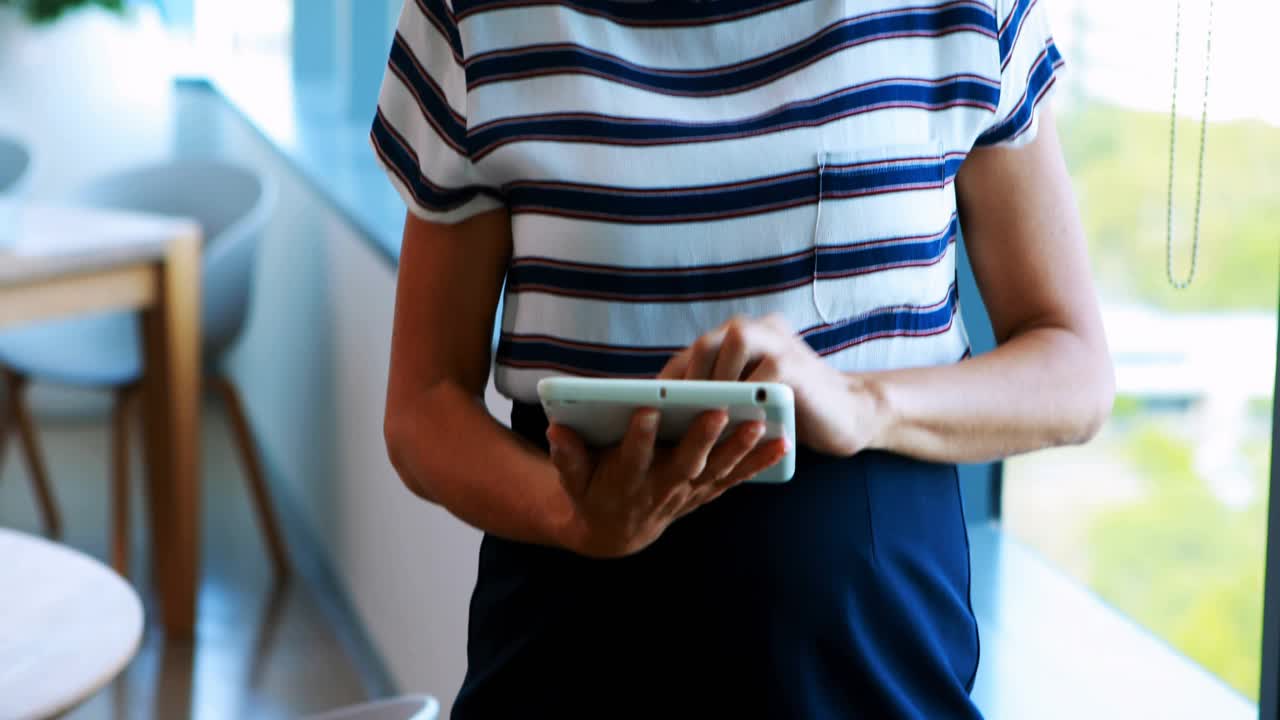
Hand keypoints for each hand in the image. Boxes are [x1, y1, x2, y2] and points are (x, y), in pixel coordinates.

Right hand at [547, 407, 787, 557]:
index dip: (638, 437)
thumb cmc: (592, 492)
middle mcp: (661, 486)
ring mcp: (688, 492)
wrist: (615, 532)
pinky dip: (759, 463)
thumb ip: (566, 456)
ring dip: (739, 448)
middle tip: (717, 410)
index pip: (632, 456)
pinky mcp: (706, 492)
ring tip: (758, 425)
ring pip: (716, 470)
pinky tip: (782, 444)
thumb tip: (555, 429)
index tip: (645, 412)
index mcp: (626, 478)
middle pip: (684, 462)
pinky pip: (736, 478)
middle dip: (700, 438)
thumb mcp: (572, 478)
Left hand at [659, 314, 879, 455]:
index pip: (695, 353)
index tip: (647, 403)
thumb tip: (668, 410)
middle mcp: (760, 331)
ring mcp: (780, 342)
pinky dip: (742, 395)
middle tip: (670, 408)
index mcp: (745, 339)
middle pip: (708, 340)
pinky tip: (731, 418)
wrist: (850, 417)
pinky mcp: (795, 363)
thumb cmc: (794, 413)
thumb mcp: (751, 400)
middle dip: (686, 375)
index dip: (669, 377)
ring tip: (698, 409)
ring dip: (712, 377)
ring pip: (732, 342)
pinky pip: (760, 372)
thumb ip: (720, 394)